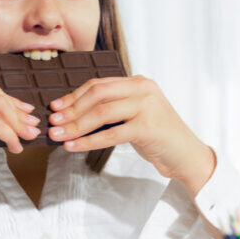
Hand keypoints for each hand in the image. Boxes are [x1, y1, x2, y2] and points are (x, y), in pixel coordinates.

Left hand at [48, 76, 215, 196]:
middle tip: (52, 123)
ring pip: (101, 113)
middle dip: (71, 110)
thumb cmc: (159, 138)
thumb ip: (114, 109)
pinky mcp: (147, 127)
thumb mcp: (136, 116)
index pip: (98, 85)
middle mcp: (143, 89)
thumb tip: (75, 114)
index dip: (73, 96)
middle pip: (97, 95)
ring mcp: (147, 106)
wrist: (187, 156)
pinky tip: (73, 146)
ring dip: (75, 126)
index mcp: (138, 83)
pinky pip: (110, 133)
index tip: (55, 107)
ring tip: (58, 136)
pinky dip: (88, 141)